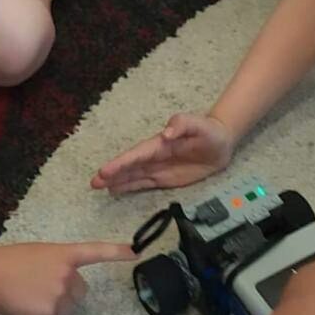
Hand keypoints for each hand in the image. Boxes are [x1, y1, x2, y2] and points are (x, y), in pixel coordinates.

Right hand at [0, 240, 133, 314]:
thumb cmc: (9, 262)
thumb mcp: (40, 256)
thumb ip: (58, 268)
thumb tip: (62, 290)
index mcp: (65, 255)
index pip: (95, 252)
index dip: (116, 252)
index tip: (134, 252)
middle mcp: (67, 275)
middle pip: (79, 294)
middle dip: (65, 295)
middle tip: (41, 289)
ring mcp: (59, 295)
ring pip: (65, 311)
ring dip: (52, 308)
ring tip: (29, 298)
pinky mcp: (48, 314)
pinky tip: (25, 308)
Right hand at [92, 113, 235, 195]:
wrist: (221, 144)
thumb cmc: (209, 131)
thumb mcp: (199, 124)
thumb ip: (182, 125)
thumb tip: (167, 133)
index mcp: (159, 144)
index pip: (137, 155)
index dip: (121, 163)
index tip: (105, 170)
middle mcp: (154, 157)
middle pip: (129, 166)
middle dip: (112, 173)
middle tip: (94, 182)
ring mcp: (157, 168)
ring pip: (133, 176)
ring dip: (116, 181)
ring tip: (98, 187)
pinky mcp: (164, 179)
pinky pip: (143, 184)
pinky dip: (128, 187)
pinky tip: (115, 190)